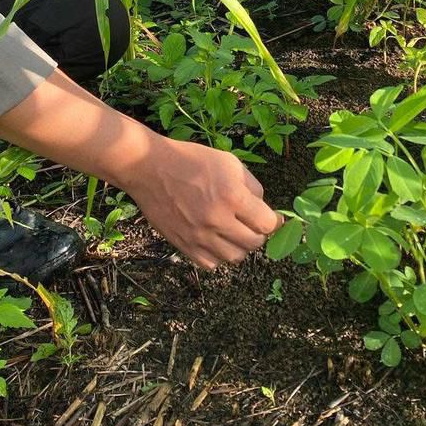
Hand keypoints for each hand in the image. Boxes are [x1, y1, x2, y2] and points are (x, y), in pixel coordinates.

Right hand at [125, 132, 282, 268]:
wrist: (151, 168)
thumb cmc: (192, 160)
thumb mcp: (229, 163)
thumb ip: (252, 187)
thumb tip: (264, 208)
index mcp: (232, 197)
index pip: (267, 224)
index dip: (274, 221)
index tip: (273, 218)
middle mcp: (217, 220)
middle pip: (254, 243)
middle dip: (259, 234)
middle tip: (253, 224)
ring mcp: (199, 236)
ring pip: (234, 257)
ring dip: (240, 246)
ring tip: (234, 233)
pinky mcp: (183, 245)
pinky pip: (210, 264)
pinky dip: (218, 256)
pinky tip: (216, 241)